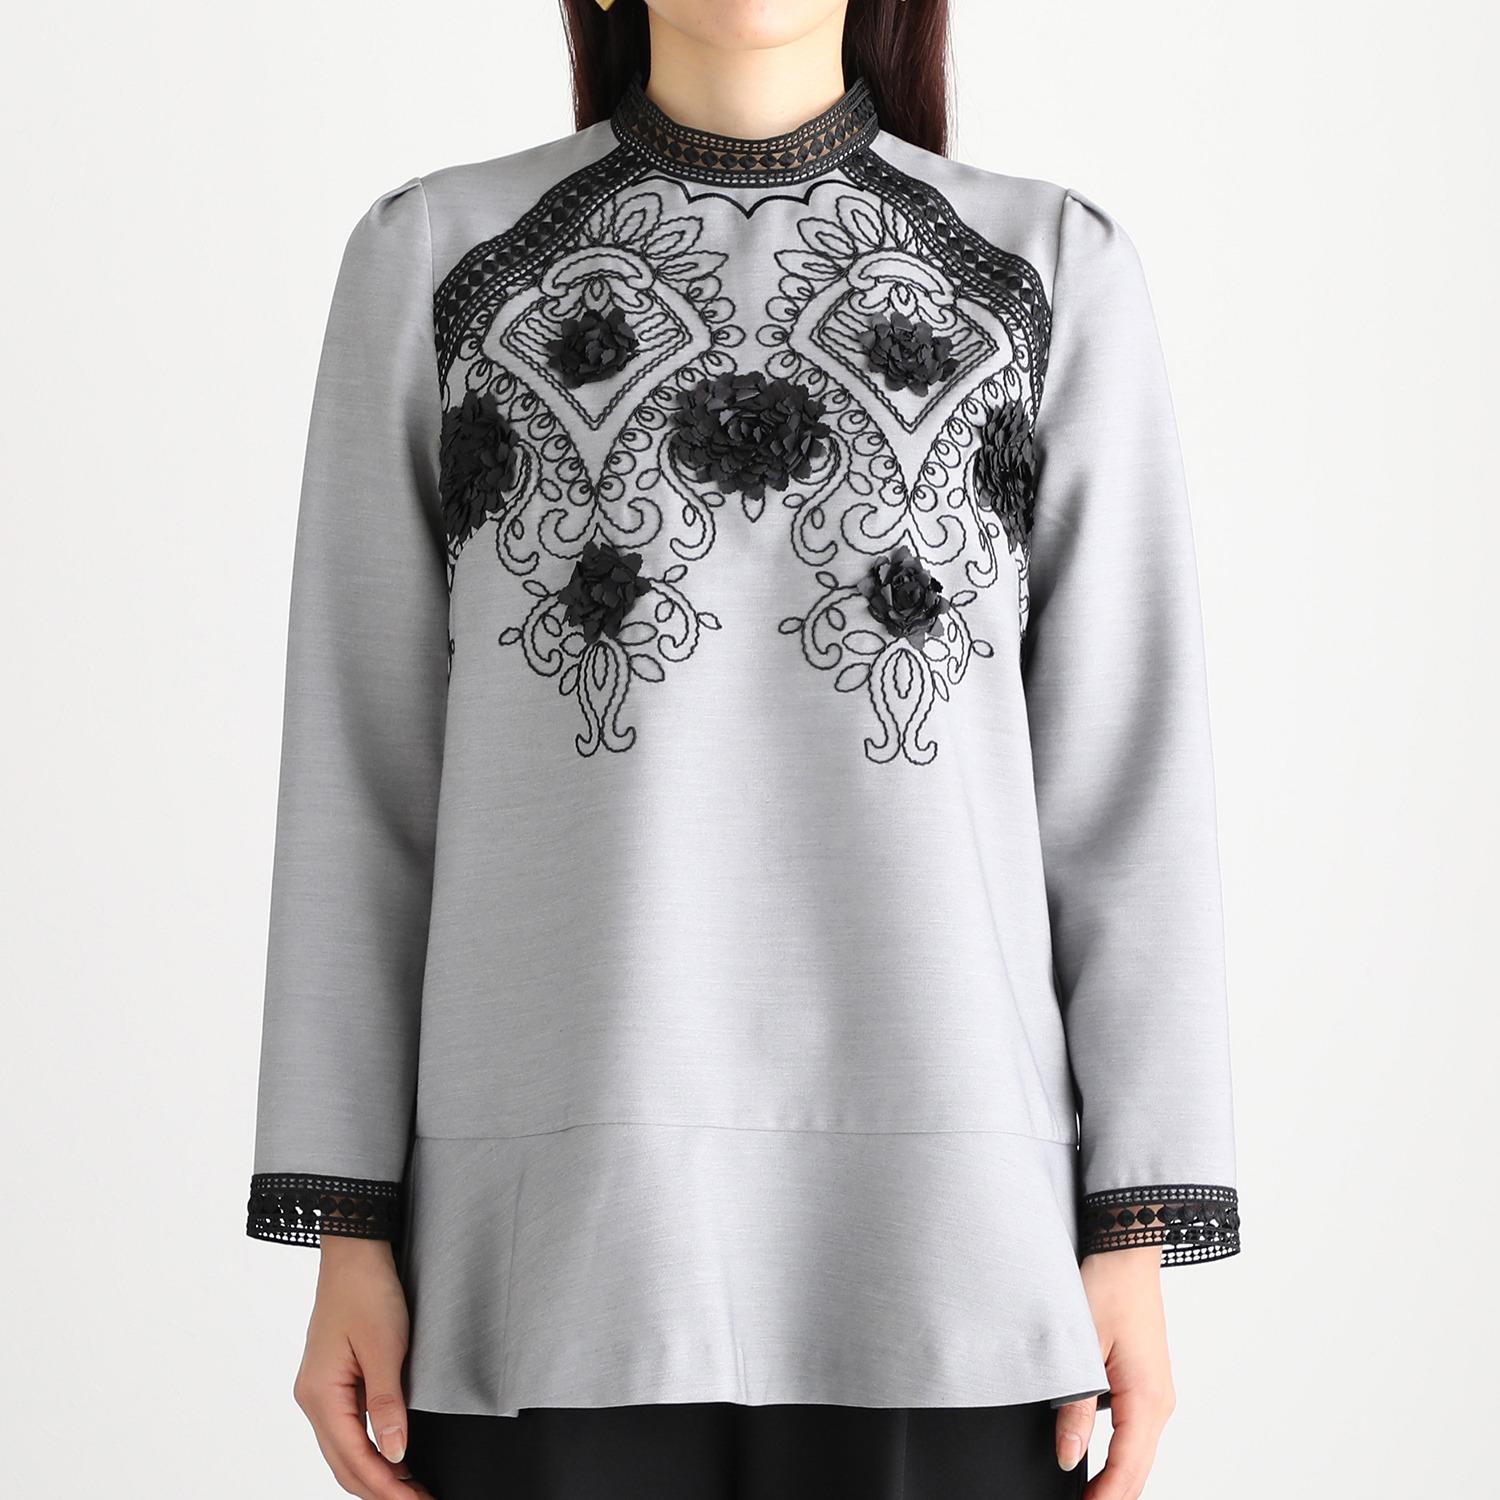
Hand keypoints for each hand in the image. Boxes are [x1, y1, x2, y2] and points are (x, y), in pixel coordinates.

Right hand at [291, 1235, 434, 1498]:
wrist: (354, 1251)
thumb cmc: (367, 1289)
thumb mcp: (385, 1346)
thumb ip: (388, 1403)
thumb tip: (396, 1453)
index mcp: (320, 1395)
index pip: (354, 1459)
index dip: (386, 1488)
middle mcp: (312, 1399)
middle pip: (344, 1464)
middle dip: (381, 1490)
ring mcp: (319, 1391)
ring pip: (344, 1451)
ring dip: (375, 1474)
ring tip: (411, 1489)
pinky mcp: (331, 1381)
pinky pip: (346, 1430)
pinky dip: (368, 1451)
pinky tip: (393, 1457)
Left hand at [1055, 1245, 1174, 1498]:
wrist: (1127, 1249)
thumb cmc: (1107, 1286)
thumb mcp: (1082, 1345)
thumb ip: (1075, 1404)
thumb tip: (1069, 1456)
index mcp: (1147, 1398)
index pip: (1126, 1470)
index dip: (1103, 1499)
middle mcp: (1160, 1403)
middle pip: (1138, 1471)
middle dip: (1111, 1497)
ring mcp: (1158, 1394)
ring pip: (1139, 1455)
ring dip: (1116, 1480)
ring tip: (1086, 1496)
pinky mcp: (1149, 1384)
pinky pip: (1137, 1434)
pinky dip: (1121, 1458)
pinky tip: (1097, 1465)